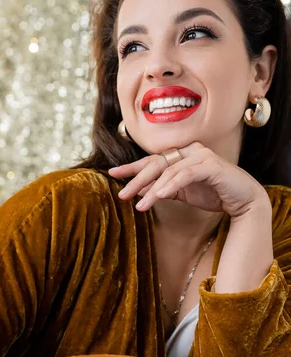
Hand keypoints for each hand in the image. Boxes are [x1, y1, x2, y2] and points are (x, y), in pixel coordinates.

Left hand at [109, 141, 269, 217]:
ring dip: (153, 189)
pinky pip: (186, 174)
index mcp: (182, 155)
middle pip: (157, 164)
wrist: (243, 201)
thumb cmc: (214, 194)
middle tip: (122, 194)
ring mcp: (201, 156)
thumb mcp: (182, 193)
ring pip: (169, 171)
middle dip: (137, 180)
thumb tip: (139, 191)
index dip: (132, 168)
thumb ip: (163, 188)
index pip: (152, 161)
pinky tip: (159, 196)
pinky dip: (171, 185)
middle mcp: (190, 151)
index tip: (112, 174)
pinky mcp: (211, 165)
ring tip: (140, 205)